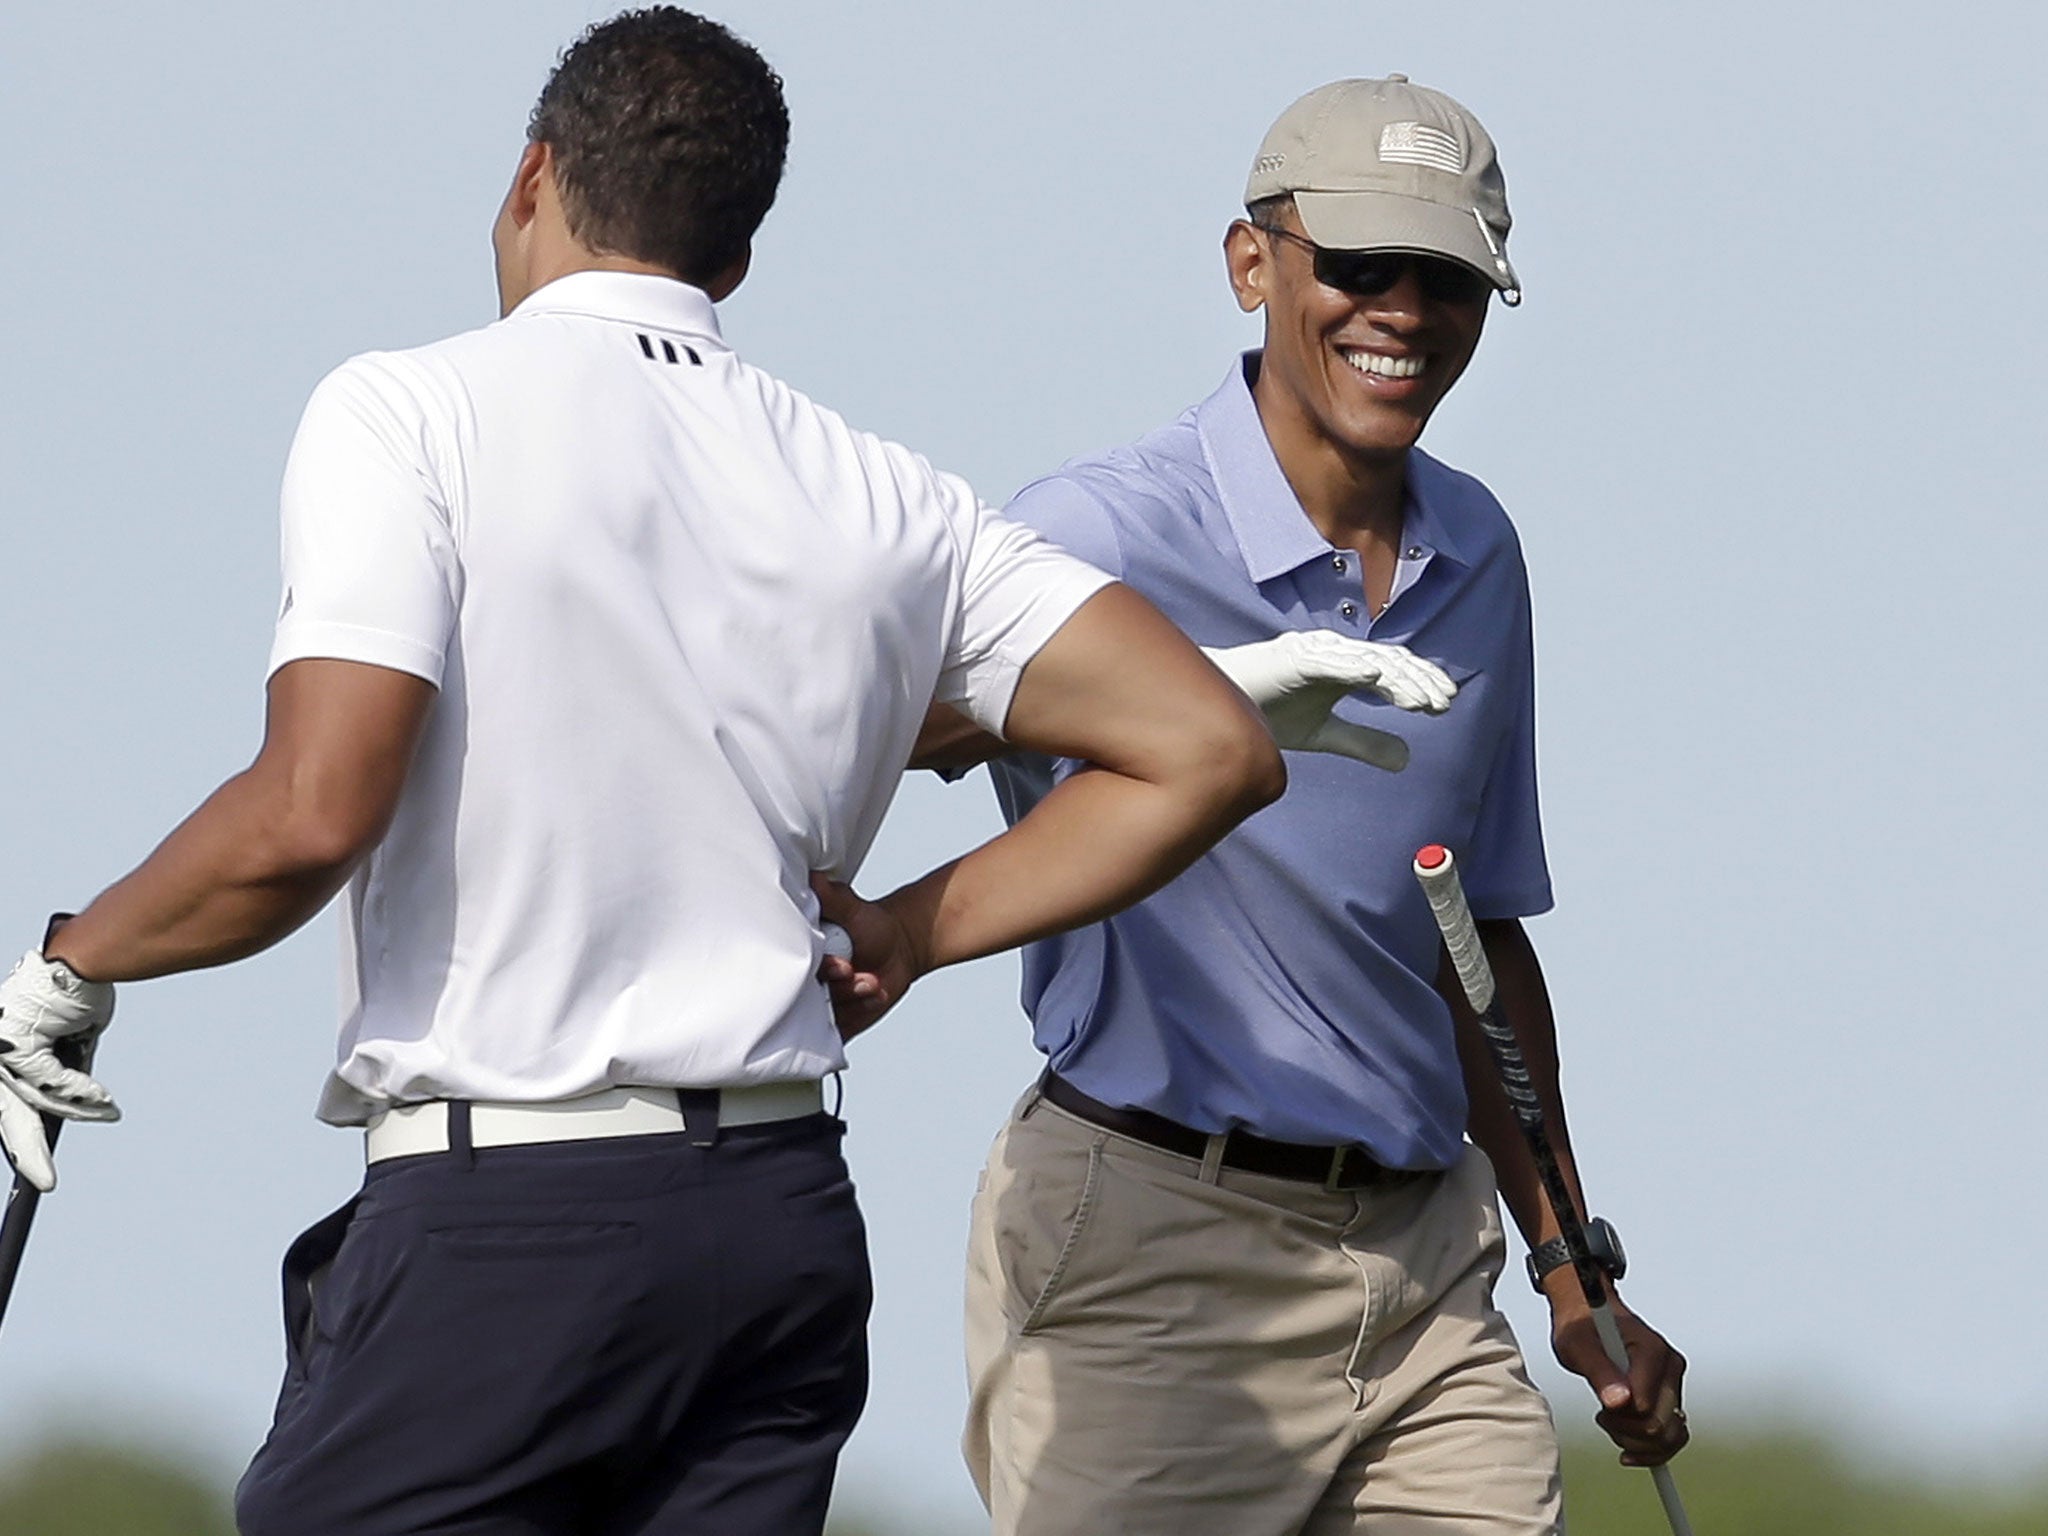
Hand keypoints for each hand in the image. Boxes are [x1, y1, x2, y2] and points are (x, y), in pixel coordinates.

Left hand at [0, 949, 119, 1192]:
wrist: (79, 961)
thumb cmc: (73, 995)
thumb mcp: (67, 1043)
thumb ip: (62, 1074)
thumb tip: (77, 1107)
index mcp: (5, 1054)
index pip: (8, 1108)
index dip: (22, 1141)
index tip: (34, 1170)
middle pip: (9, 1114)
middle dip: (29, 1152)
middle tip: (45, 1183)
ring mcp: (3, 1049)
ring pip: (36, 1099)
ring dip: (78, 1108)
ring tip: (108, 1111)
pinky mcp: (18, 1045)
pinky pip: (50, 1082)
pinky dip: (81, 1090)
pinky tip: (103, 1097)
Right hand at [811, 875, 925, 1041]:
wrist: (899, 948)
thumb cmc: (871, 924)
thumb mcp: (852, 906)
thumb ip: (831, 898)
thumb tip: (814, 879)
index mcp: (799, 954)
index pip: (794, 970)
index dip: (820, 970)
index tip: (842, 965)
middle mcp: (804, 982)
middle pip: (807, 998)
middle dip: (837, 988)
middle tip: (860, 975)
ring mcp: (819, 1004)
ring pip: (827, 1015)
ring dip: (853, 1000)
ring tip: (872, 982)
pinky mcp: (836, 1023)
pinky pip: (837, 1033)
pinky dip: (856, 1016)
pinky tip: (872, 998)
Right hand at [1200, 631, 1455, 771]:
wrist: (1215, 709)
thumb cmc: (1266, 712)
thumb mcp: (1324, 734)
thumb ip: (1363, 742)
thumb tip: (1407, 759)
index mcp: (1344, 669)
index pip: (1393, 670)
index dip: (1419, 684)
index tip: (1443, 706)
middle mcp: (1334, 655)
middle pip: (1388, 661)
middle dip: (1417, 680)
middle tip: (1442, 703)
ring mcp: (1314, 653)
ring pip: (1364, 660)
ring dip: (1395, 679)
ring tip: (1419, 700)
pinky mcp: (1290, 658)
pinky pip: (1326, 661)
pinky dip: (1351, 665)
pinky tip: (1374, 676)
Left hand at [1548, 1285, 1688, 1465]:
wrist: (1589, 1312)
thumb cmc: (1580, 1327)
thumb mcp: (1577, 1345)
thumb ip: (1598, 1372)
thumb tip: (1618, 1404)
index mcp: (1651, 1351)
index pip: (1645, 1408)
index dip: (1620, 1419)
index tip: (1600, 1412)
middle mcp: (1671, 1366)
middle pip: (1661, 1426)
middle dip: (1629, 1434)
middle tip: (1603, 1418)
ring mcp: (1674, 1381)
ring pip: (1670, 1436)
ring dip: (1639, 1443)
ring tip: (1613, 1425)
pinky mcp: (1671, 1394)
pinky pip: (1674, 1434)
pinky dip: (1654, 1448)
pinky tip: (1629, 1447)